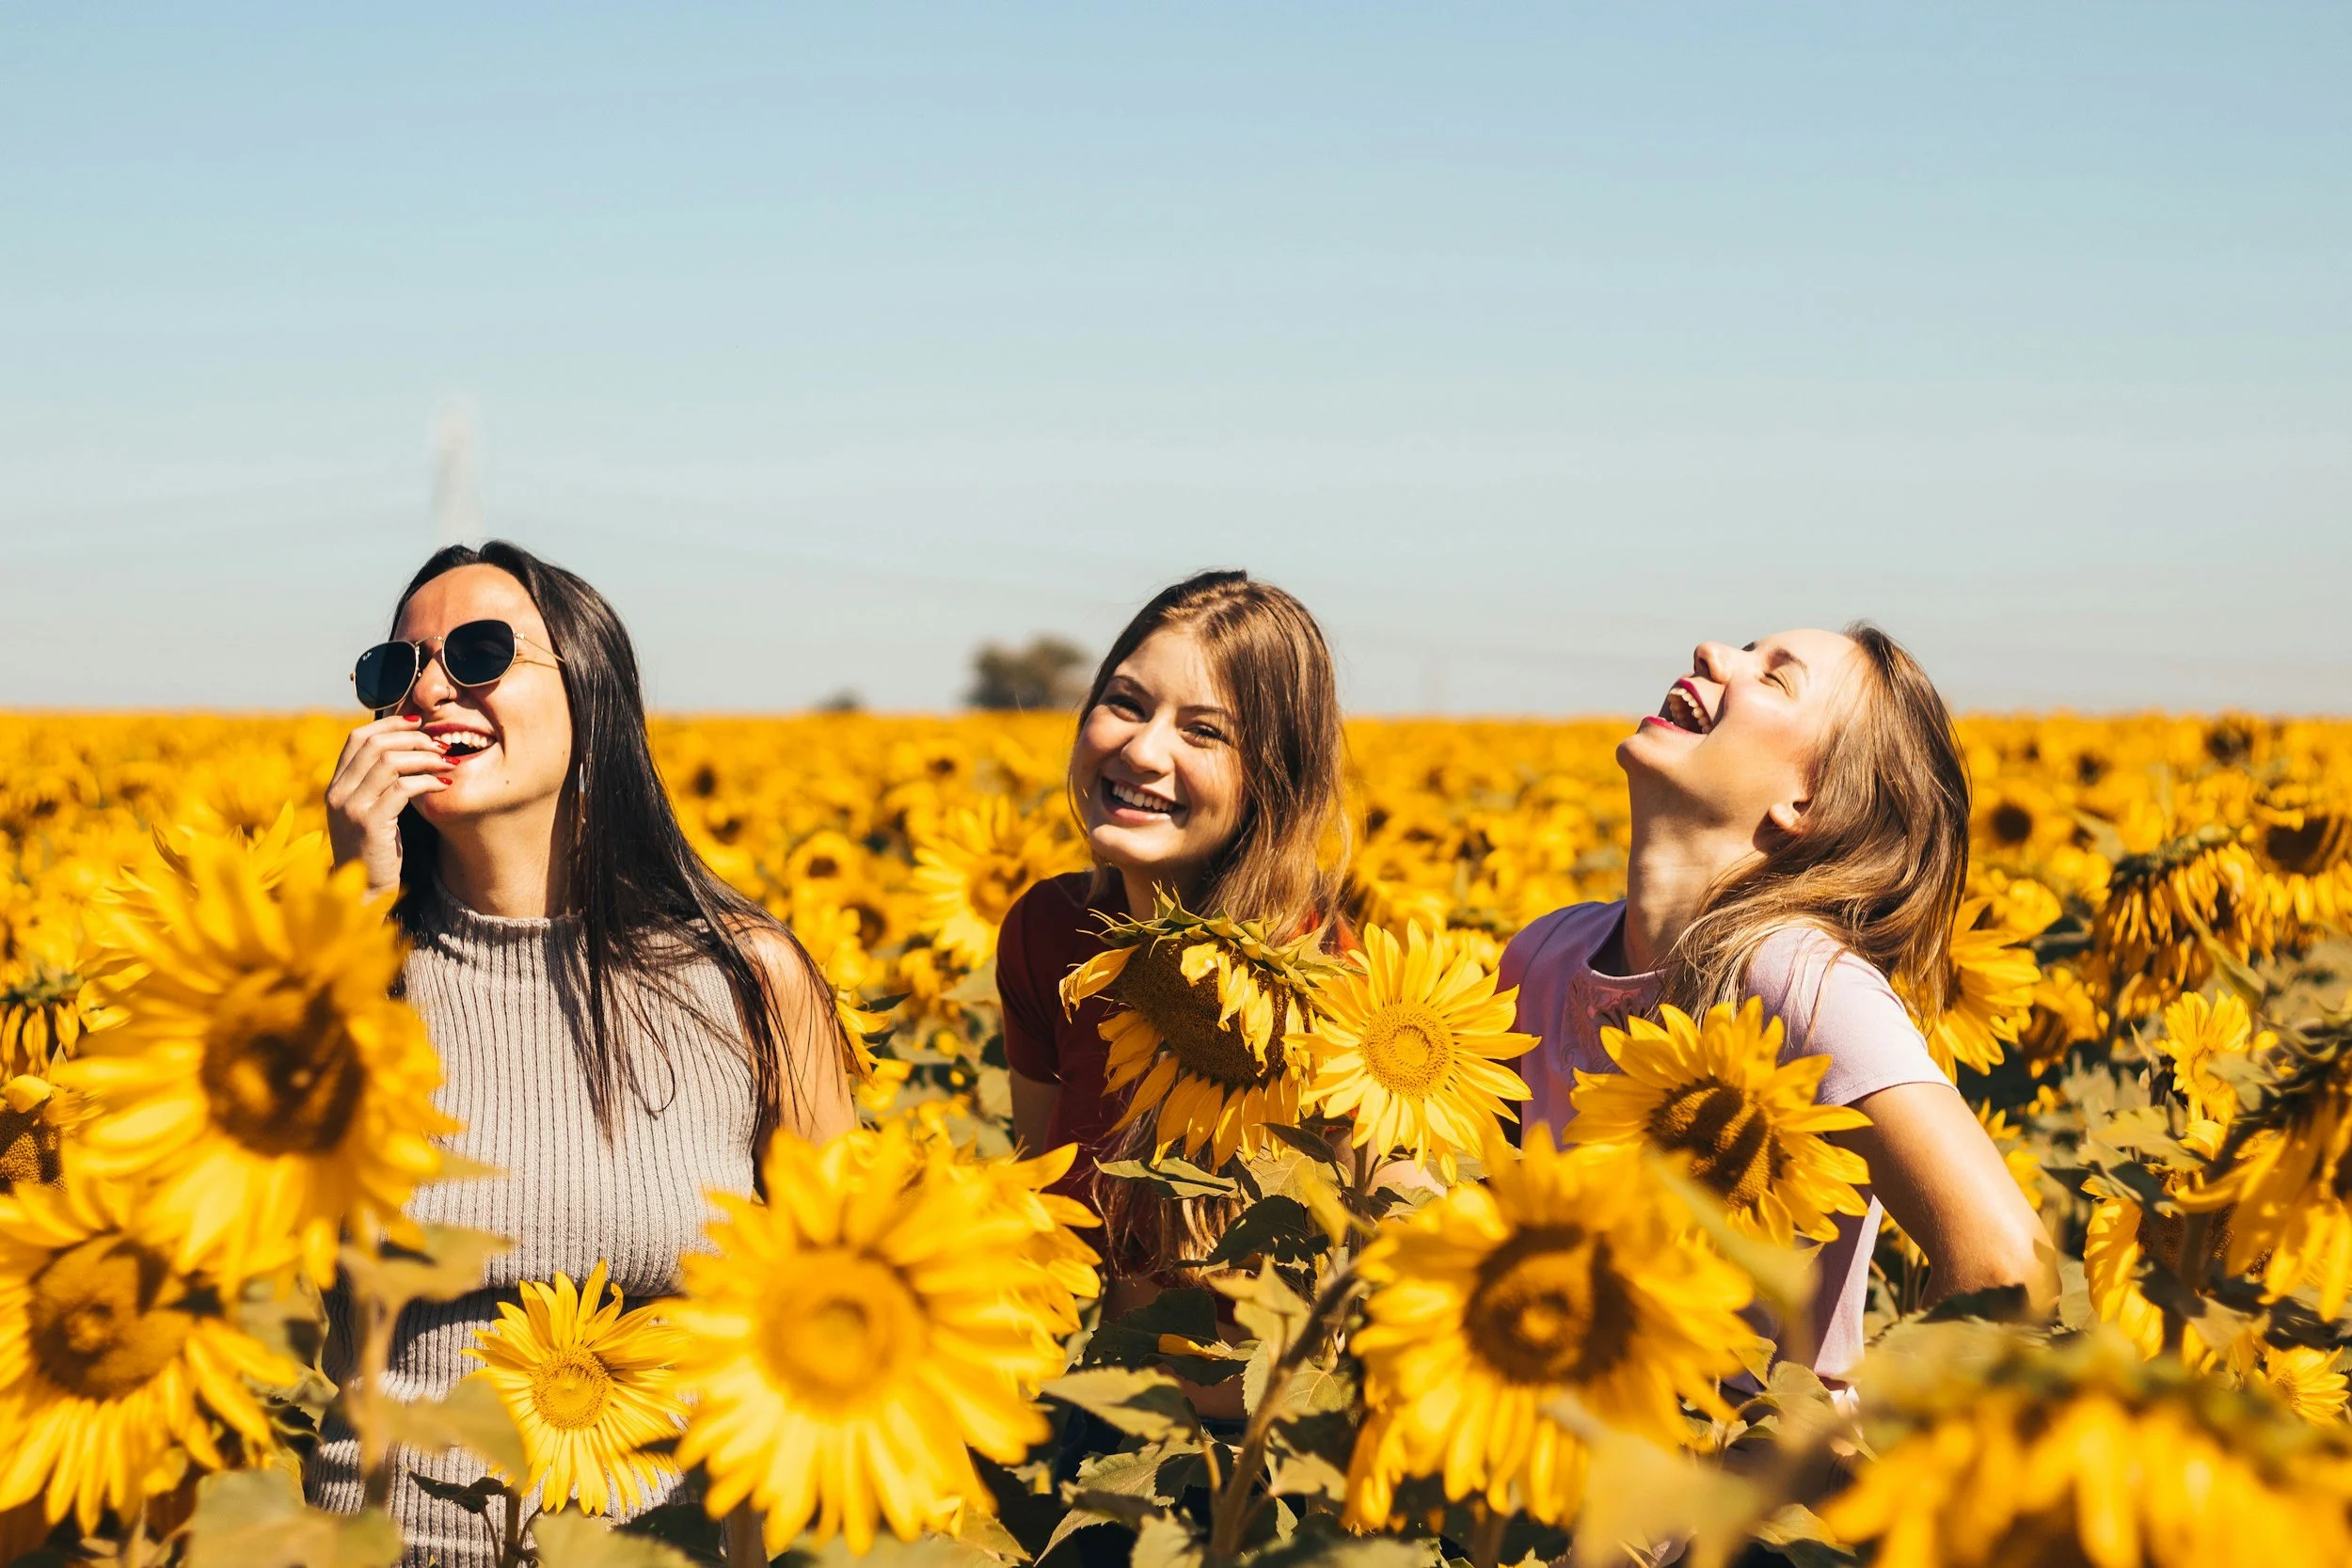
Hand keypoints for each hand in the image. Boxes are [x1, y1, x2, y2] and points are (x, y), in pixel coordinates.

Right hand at [325, 715, 451, 898]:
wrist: (363, 892)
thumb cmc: (376, 851)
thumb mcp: (371, 811)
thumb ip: (378, 783)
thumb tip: (407, 750)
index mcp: (336, 785)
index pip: (358, 737)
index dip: (390, 724)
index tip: (420, 723)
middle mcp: (338, 792)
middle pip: (376, 744)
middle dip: (414, 738)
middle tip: (441, 744)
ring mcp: (351, 807)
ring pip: (390, 761)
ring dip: (425, 757)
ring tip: (448, 762)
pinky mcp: (370, 824)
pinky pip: (402, 788)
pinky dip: (427, 781)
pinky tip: (444, 784)